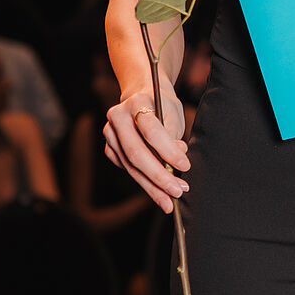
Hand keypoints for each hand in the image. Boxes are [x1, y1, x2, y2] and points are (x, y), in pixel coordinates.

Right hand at [104, 88, 189, 213]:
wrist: (143, 95)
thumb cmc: (162, 105)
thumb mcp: (172, 115)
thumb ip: (173, 138)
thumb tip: (175, 165)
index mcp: (137, 102)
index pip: (152, 131)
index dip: (169, 151)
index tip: (185, 166)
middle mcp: (118, 117)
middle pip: (137, 153)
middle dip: (159, 176)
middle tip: (177, 191)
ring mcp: (110, 133)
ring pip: (130, 166)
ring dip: (152, 186)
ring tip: (170, 198)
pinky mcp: (110, 148)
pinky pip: (127, 169)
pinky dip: (143, 181)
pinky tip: (157, 190)